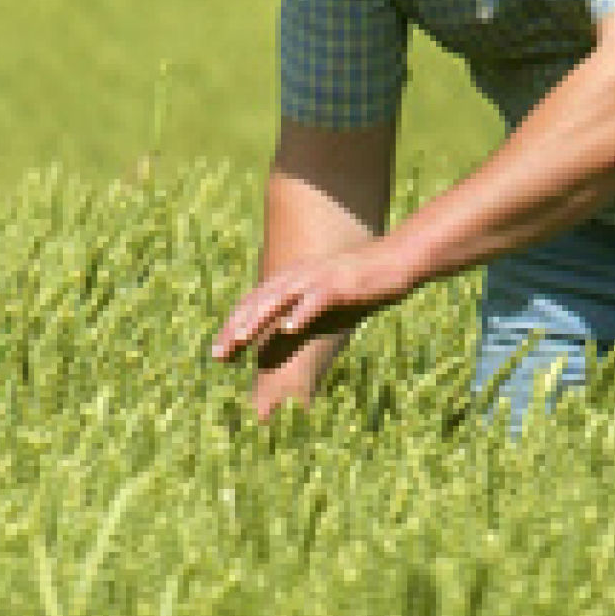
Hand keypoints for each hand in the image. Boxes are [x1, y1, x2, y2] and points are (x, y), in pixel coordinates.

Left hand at [209, 242, 417, 368]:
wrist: (396, 260)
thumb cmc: (360, 287)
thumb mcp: (324, 305)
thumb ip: (301, 318)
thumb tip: (282, 338)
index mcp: (290, 281)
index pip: (252, 305)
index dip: (232, 328)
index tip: (218, 354)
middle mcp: (296, 276)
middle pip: (258, 302)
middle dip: (235, 328)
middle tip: (218, 355)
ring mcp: (317, 279)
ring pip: (280, 298)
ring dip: (258, 319)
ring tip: (241, 340)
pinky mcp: (339, 284)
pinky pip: (316, 299)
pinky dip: (301, 313)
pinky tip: (289, 329)